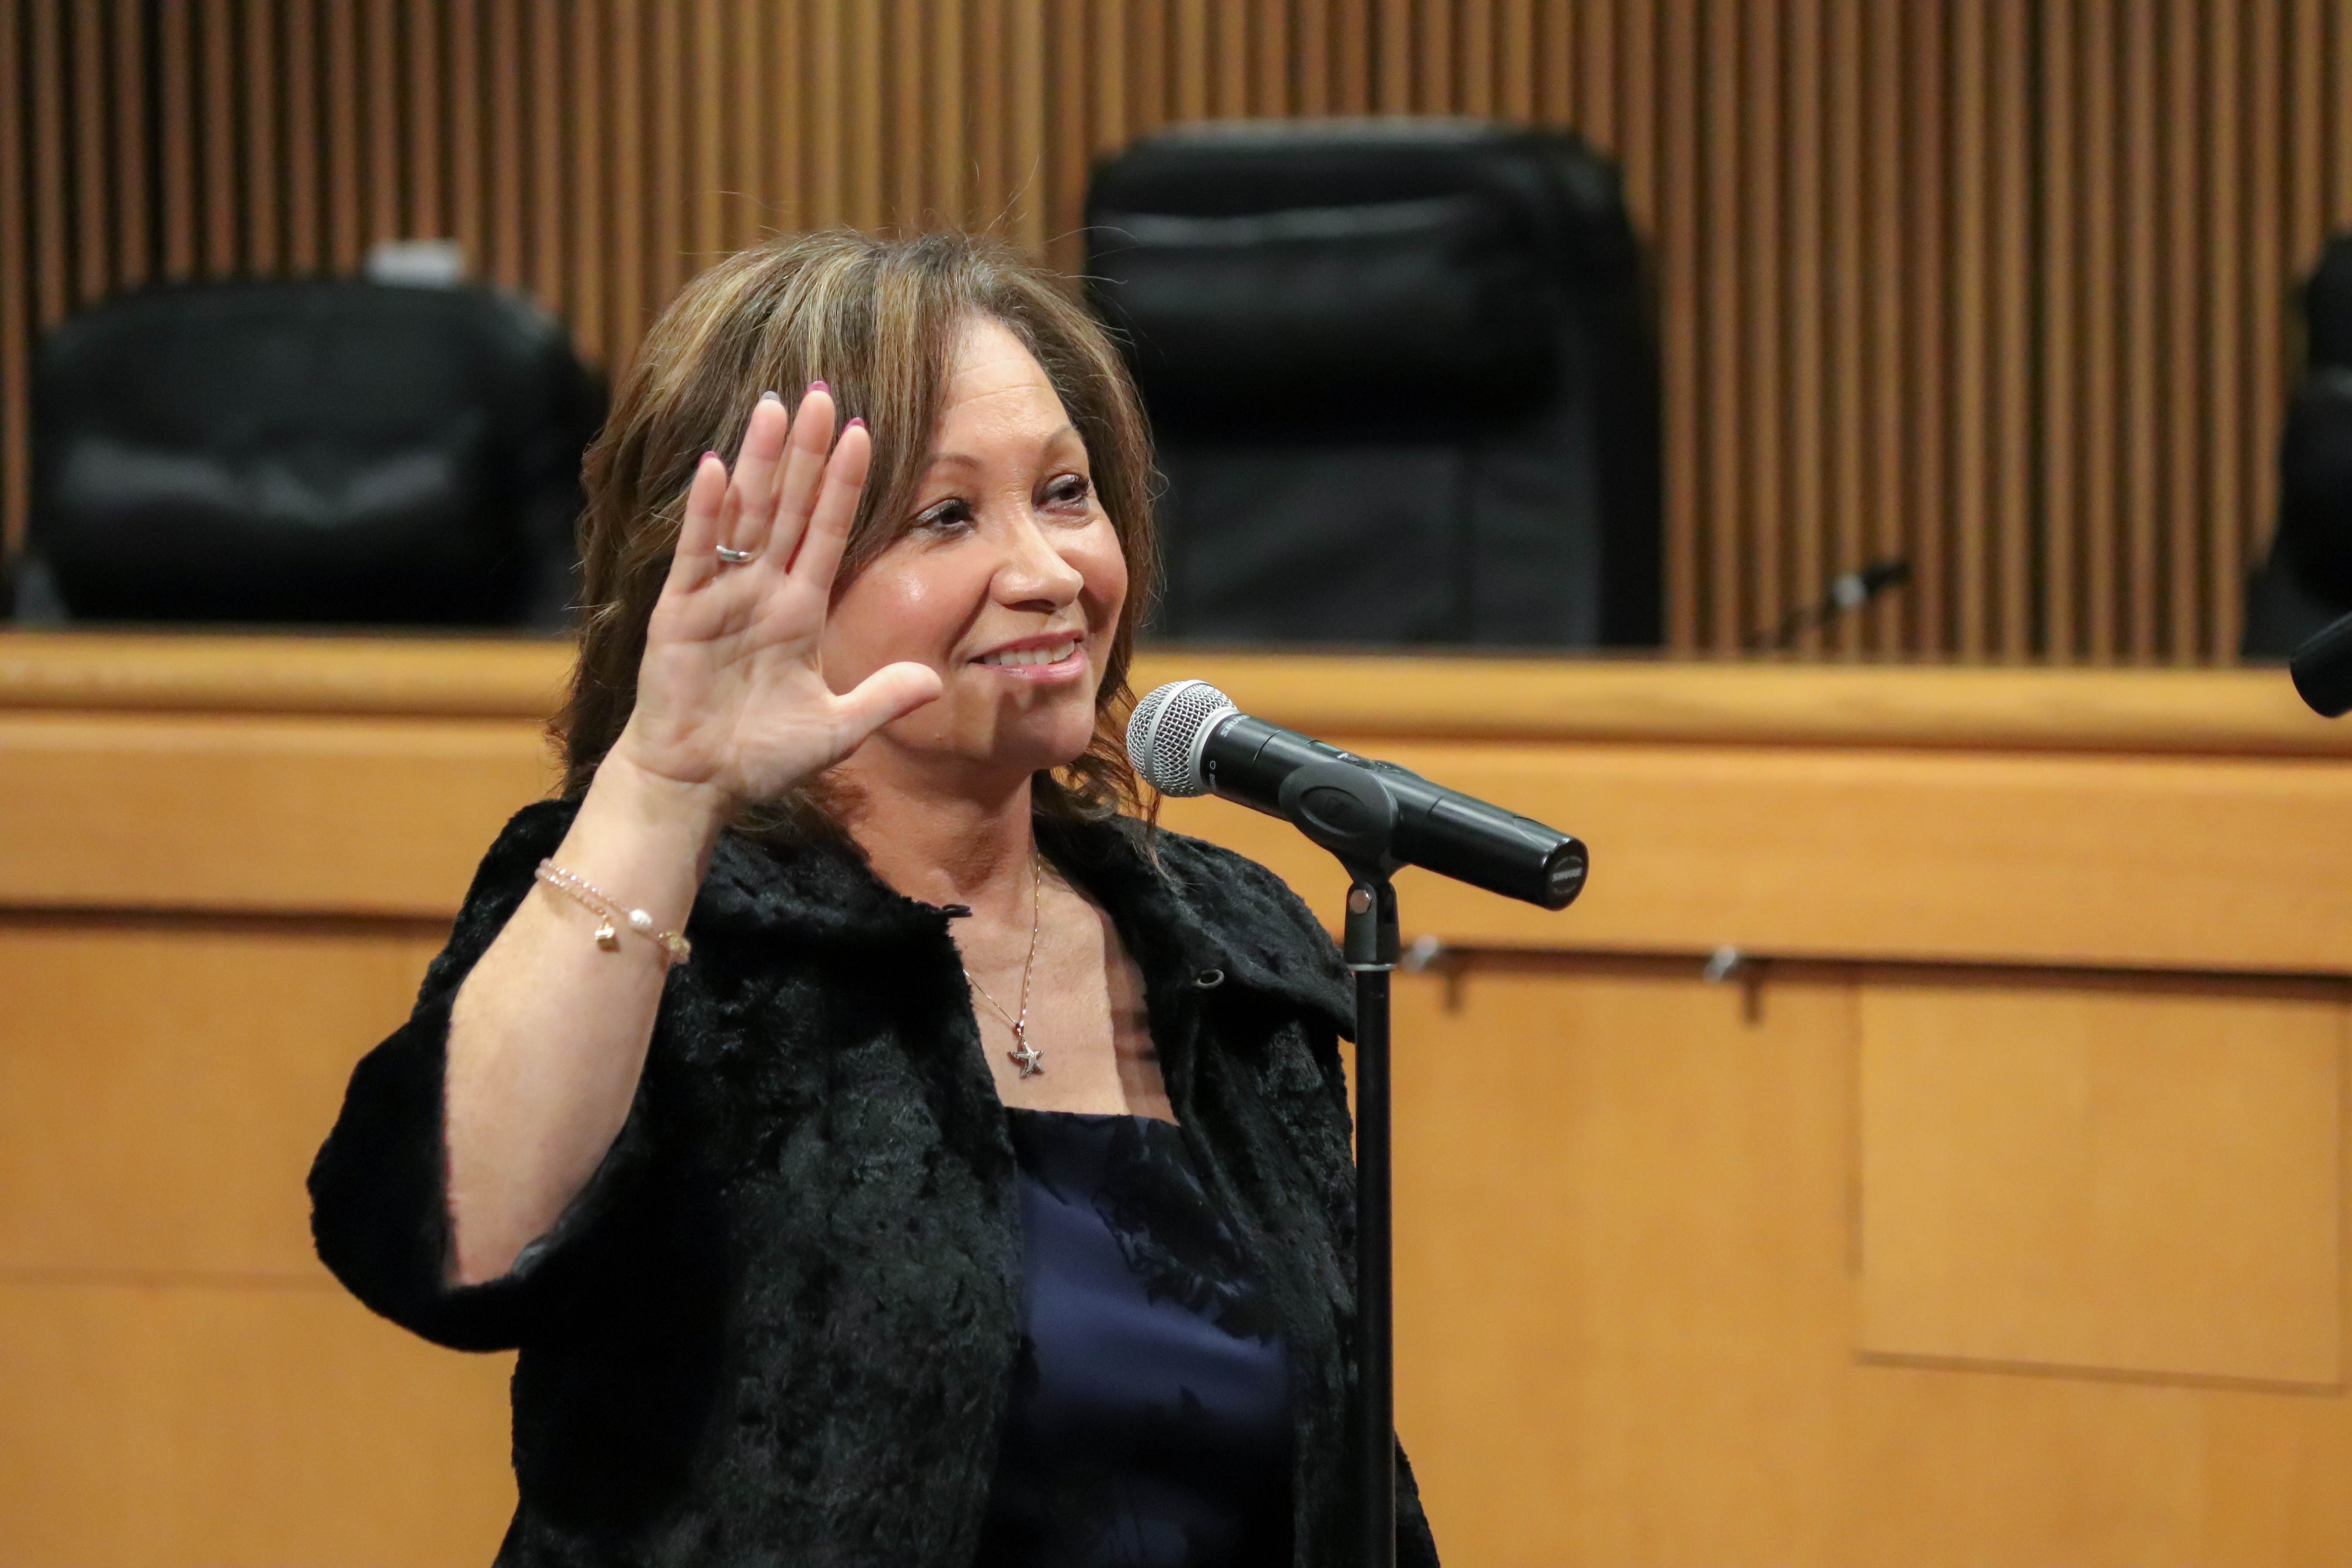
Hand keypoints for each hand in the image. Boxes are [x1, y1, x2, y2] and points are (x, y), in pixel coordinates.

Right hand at [607, 386, 943, 812]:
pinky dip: (706, 513)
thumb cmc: (758, 756)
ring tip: (774, 405)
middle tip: (820, 392)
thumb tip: (934, 681)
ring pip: (744, 515)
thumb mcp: (836, 729)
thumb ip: (881, 698)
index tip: (863, 431)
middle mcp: (760, 593)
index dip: (843, 484)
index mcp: (797, 611)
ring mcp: (718, 598)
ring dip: (759, 461)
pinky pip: (696, 555)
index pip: (827, 532)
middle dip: (804, 451)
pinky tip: (718, 467)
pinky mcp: (679, 614)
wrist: (696, 786)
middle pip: (787, 507)